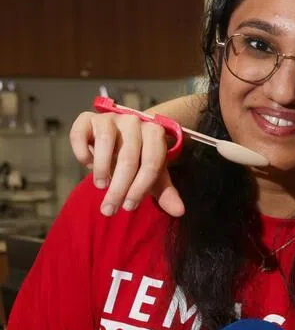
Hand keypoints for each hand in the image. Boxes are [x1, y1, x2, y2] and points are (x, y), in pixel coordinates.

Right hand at [69, 110, 184, 216]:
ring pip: (105, 142)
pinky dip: (82, 152)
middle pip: (128, 157)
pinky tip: (87, 164)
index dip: (140, 188)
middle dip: (119, 188)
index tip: (129, 206)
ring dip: (101, 169)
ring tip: (101, 186)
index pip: (151, 163)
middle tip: (110, 209)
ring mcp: (110, 118)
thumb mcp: (153, 176)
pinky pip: (80, 133)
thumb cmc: (139, 159)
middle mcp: (134, 121)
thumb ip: (165, 192)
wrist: (118, 137)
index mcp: (155, 134)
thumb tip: (179, 212)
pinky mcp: (87, 118)